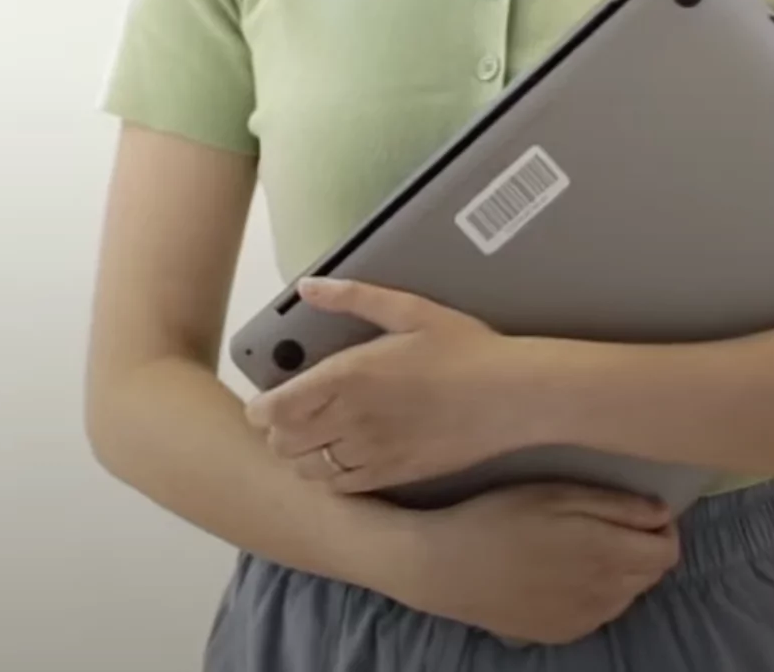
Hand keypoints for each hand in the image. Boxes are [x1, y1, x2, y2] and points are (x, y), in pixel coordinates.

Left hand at [245, 277, 530, 494]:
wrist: (512, 396)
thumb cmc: (464, 348)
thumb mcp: (409, 309)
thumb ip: (352, 296)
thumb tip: (307, 287)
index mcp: (347, 375)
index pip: (275, 408)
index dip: (261, 409)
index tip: (266, 402)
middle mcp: (351, 419)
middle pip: (283, 443)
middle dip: (278, 431)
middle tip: (292, 417)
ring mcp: (371, 453)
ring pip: (308, 469)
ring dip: (303, 455)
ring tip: (316, 437)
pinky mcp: (393, 476)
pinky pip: (342, 487)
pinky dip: (332, 477)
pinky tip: (345, 457)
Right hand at [383, 481, 681, 646]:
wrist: (445, 568)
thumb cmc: (499, 516)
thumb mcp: (558, 494)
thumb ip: (618, 505)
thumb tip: (663, 514)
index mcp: (611, 556)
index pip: (668, 552)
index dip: (661, 529)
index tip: (638, 513)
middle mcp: (607, 596)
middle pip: (650, 575)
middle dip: (641, 549)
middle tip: (606, 526)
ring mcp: (585, 620)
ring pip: (625, 596)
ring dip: (619, 573)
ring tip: (581, 549)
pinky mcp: (562, 634)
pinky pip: (597, 614)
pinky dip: (593, 594)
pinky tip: (560, 575)